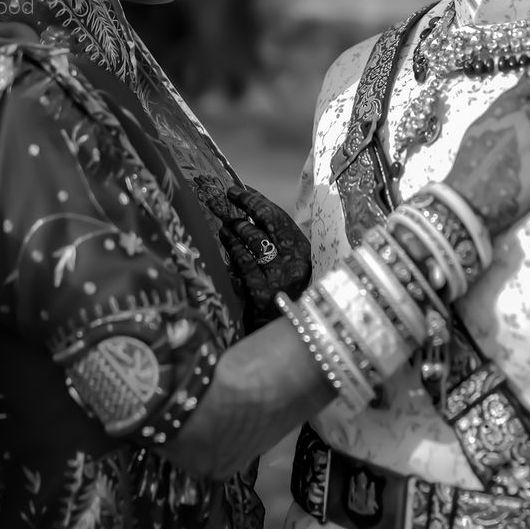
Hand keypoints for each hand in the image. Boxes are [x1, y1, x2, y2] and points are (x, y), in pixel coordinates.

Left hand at [217, 184, 311, 326]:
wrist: (292, 338)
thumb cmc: (289, 298)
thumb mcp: (293, 268)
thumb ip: (279, 244)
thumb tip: (251, 212)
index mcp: (305, 252)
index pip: (280, 217)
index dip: (258, 200)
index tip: (240, 189)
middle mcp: (295, 262)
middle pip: (267, 222)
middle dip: (244, 205)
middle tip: (224, 195)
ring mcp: (279, 278)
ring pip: (253, 240)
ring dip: (235, 226)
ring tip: (224, 221)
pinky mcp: (261, 293)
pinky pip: (243, 262)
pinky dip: (232, 246)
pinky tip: (224, 238)